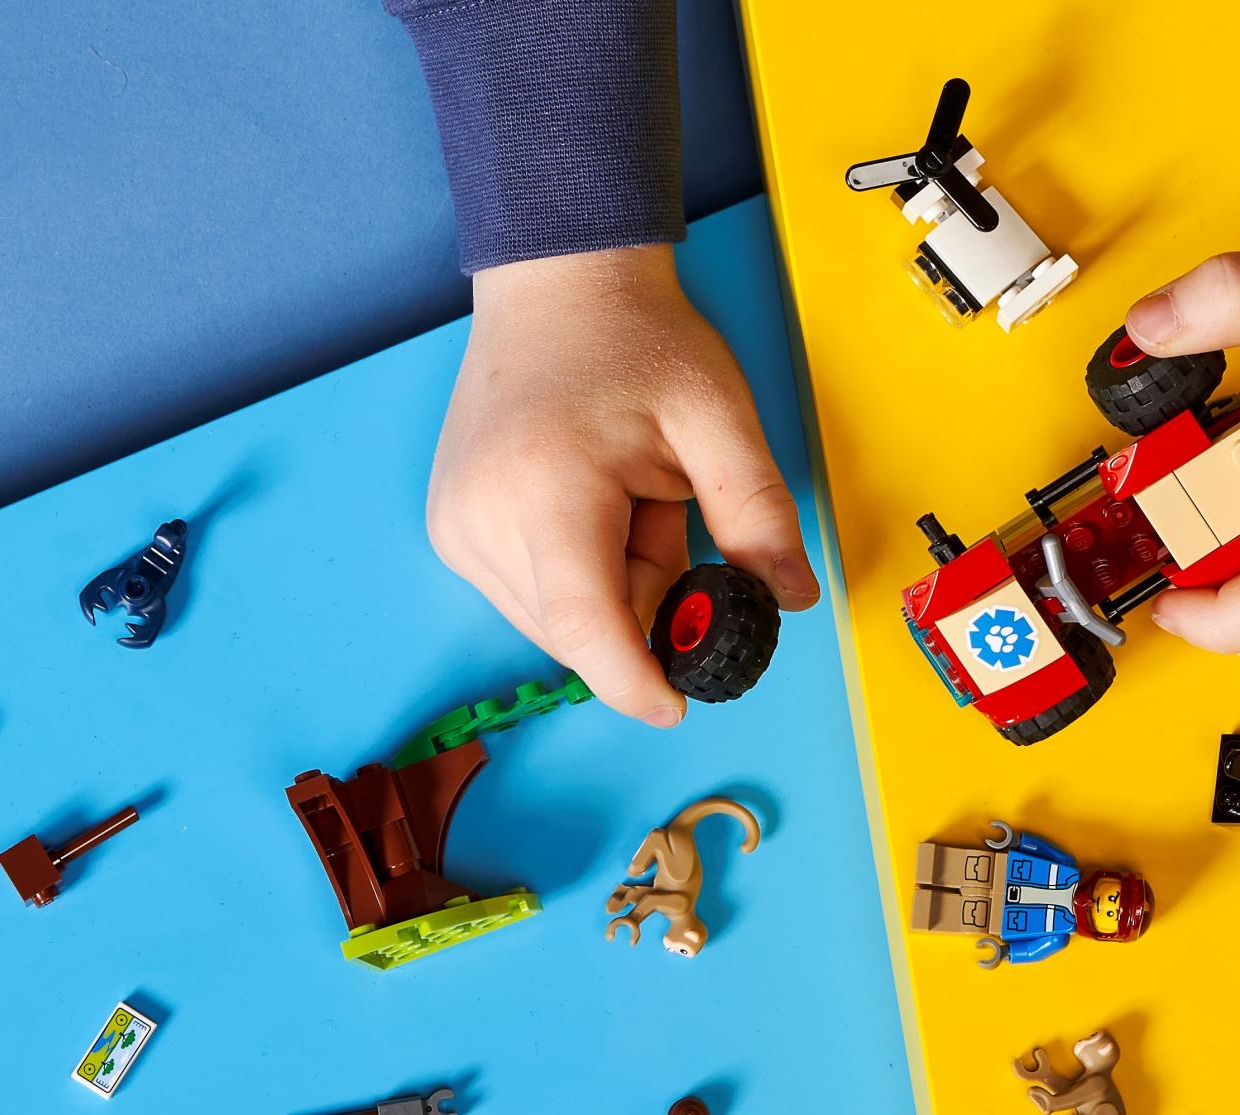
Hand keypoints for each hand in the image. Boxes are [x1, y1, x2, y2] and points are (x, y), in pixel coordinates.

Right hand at [426, 245, 819, 724]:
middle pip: (575, 631)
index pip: (584, 628)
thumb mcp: (719, 419)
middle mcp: (480, 518)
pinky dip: (572, 572)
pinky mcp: (450, 531)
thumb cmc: (635, 340)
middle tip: (661, 511)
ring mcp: (455, 527)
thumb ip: (758, 515)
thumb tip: (789, 598)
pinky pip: (528, 595)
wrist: (556, 286)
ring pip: (552, 621)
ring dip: (606, 587)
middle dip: (638, 601)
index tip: (675, 704)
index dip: (633, 682)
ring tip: (619, 495)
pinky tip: (582, 502)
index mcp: (545, 490)